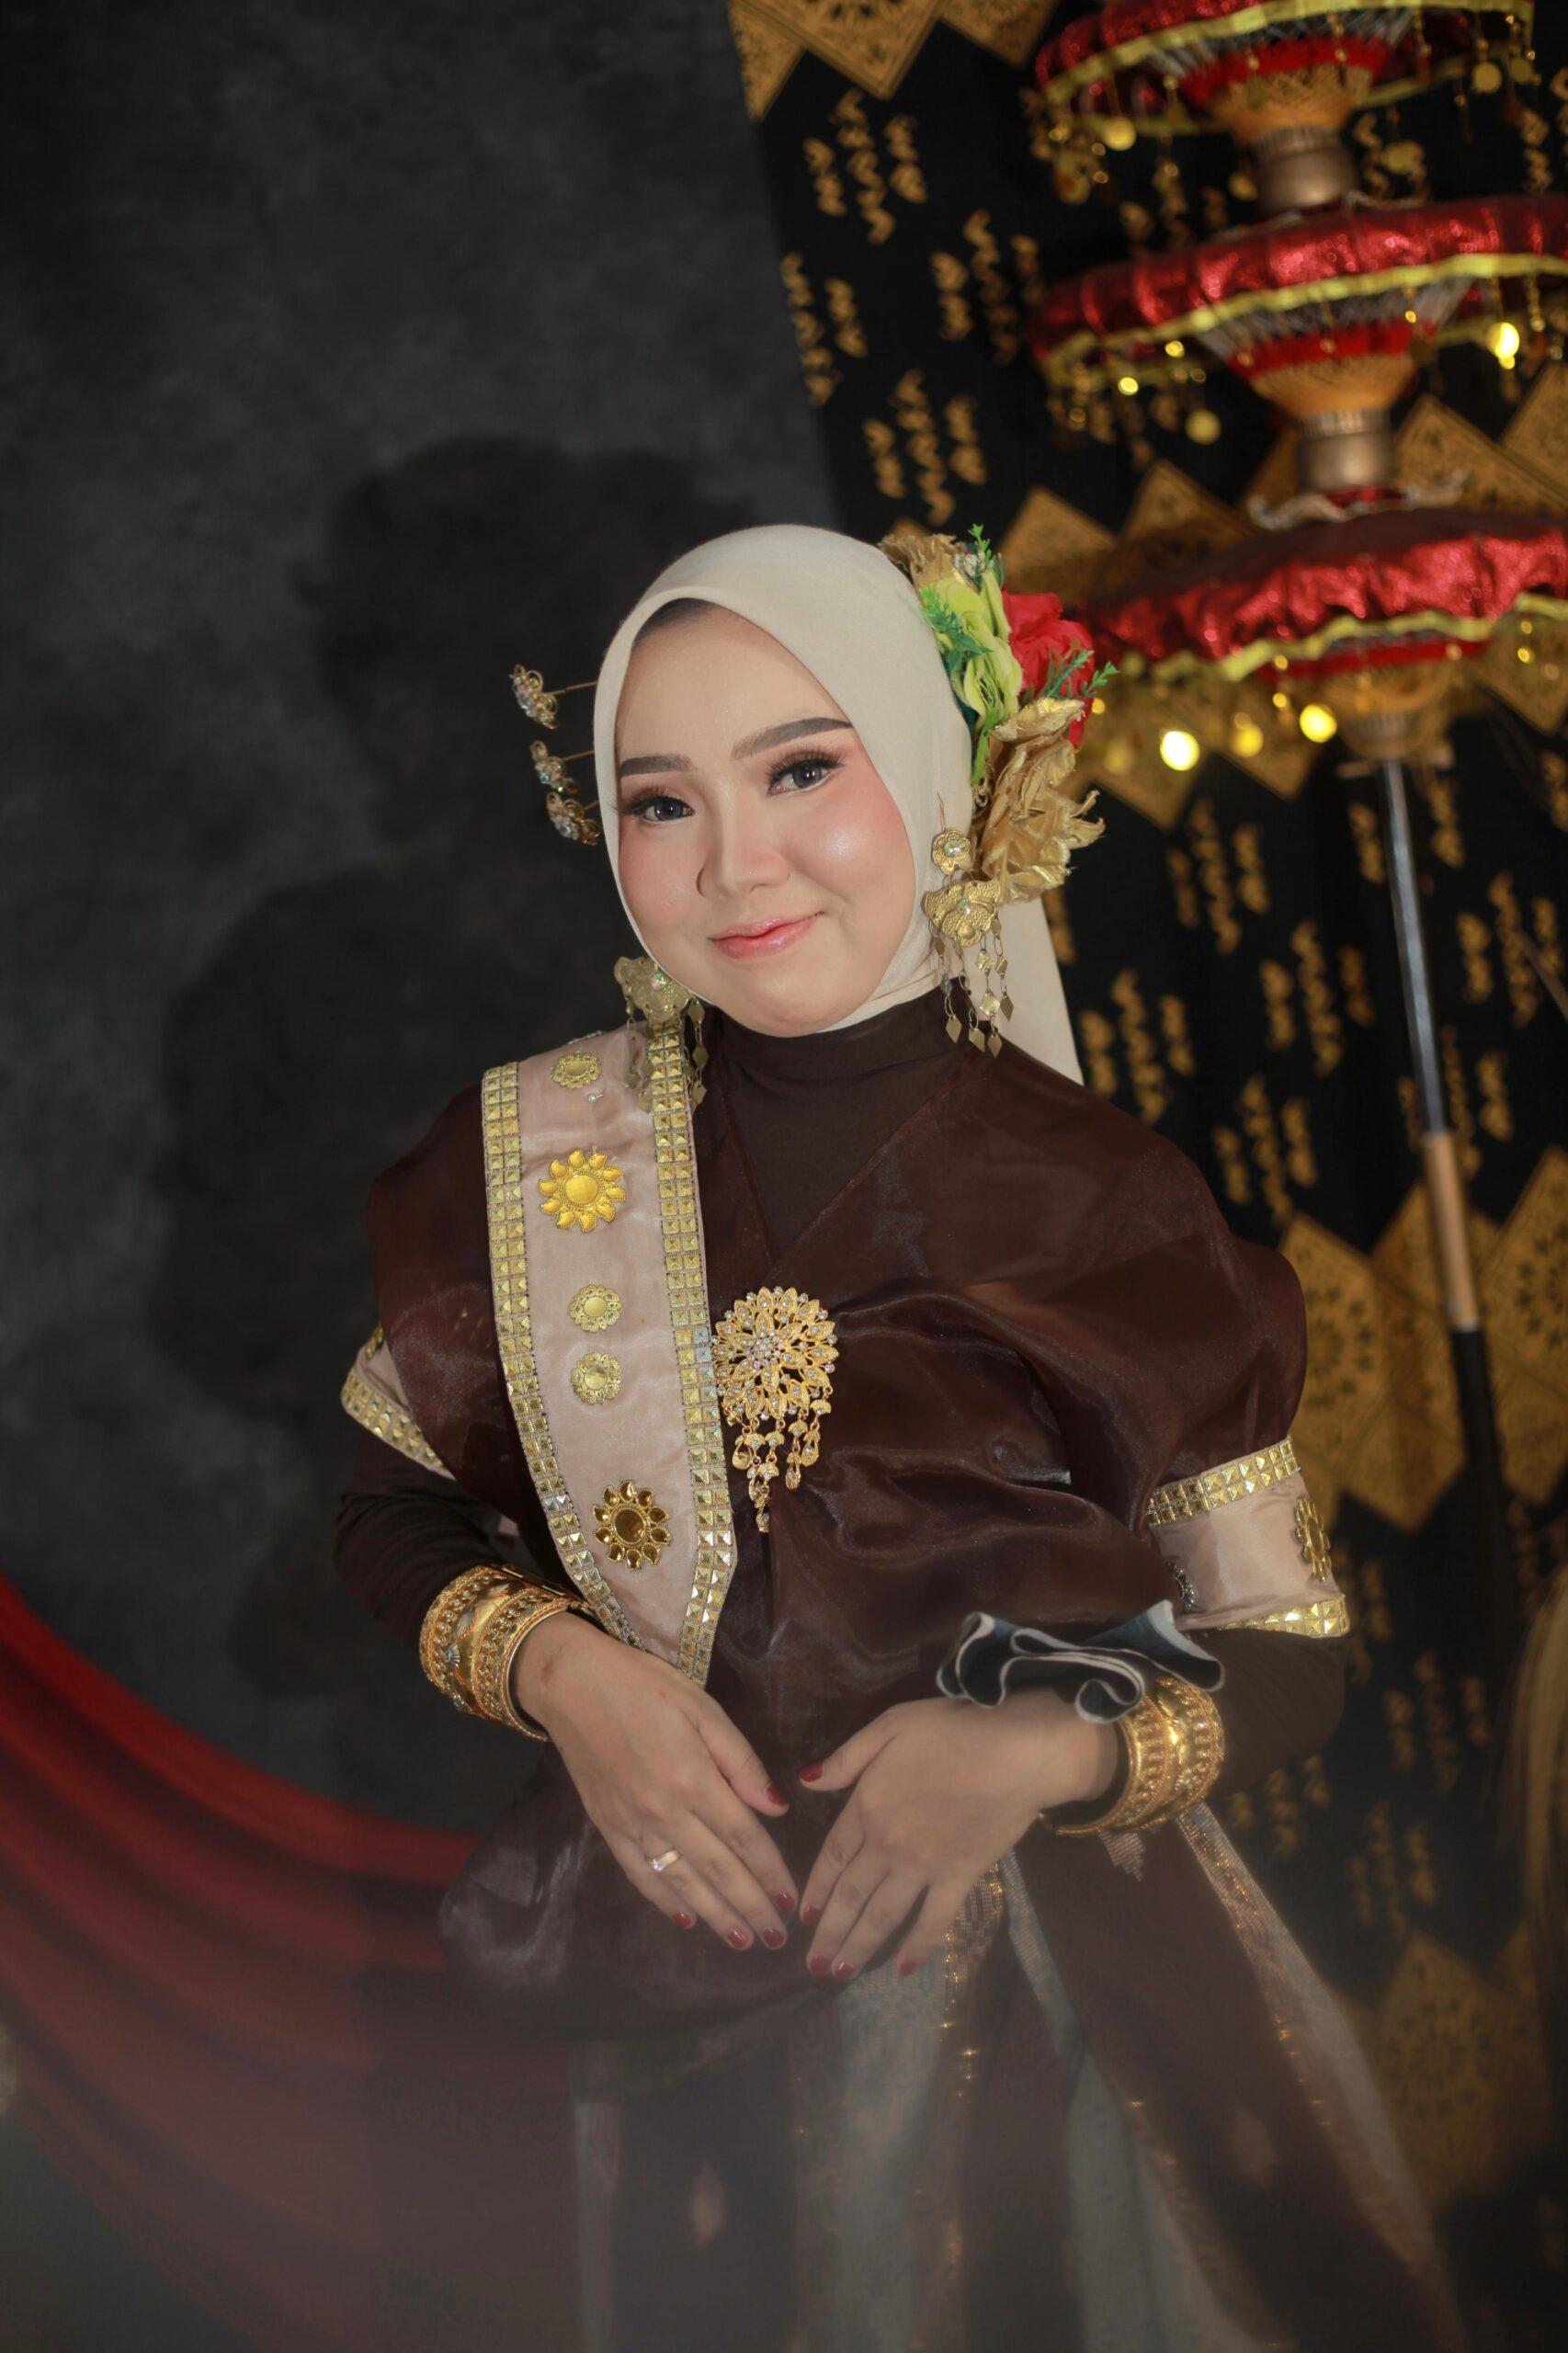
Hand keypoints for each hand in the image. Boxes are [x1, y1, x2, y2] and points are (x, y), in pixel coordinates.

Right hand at [513, 1612, 797, 1951]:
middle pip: (719, 1871)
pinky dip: (664, 1902)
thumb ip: (741, 1762)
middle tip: (776, 1939)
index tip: (792, 1901)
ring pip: (683, 1882)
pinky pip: (641, 1875)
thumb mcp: (703, 1709)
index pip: (745, 1838)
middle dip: (751, 1907)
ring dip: (715, 1916)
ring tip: (742, 1941)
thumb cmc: (645, 1687)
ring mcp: (634, 1825)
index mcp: (695, 1780)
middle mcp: (666, 1813)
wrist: (572, 1685)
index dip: (771, 1872)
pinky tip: (686, 1921)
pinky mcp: (608, 1828)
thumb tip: (777, 1808)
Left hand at [796, 1692, 1117, 1981]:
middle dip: (828, 1933)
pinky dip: (918, 1947)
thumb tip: (805, 1782)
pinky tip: (903, 1969)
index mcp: (866, 1807)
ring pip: (882, 1915)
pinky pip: (934, 1921)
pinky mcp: (960, 1878)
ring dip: (858, 1948)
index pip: (832, 1857)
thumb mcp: (889, 1726)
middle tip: (811, 1966)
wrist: (1013, 1751)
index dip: (815, 1889)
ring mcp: (924, 1867)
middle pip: (850, 1895)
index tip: (802, 1917)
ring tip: (838, 1975)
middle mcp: (888, 1845)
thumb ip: (846, 1759)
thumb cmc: (951, 1731)